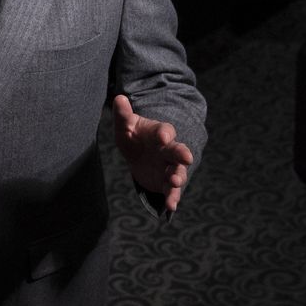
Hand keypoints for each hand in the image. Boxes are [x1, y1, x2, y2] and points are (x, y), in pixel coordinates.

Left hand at [112, 94, 193, 211]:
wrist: (140, 155)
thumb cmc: (134, 137)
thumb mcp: (125, 127)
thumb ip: (123, 115)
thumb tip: (118, 98)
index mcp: (160, 133)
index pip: (165, 130)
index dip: (164, 133)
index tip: (163, 136)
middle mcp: (169, 150)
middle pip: (178, 151)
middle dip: (181, 153)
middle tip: (186, 157)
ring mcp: (170, 167)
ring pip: (178, 172)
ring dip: (178, 177)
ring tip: (175, 182)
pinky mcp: (167, 183)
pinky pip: (172, 191)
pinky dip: (172, 198)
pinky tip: (170, 207)